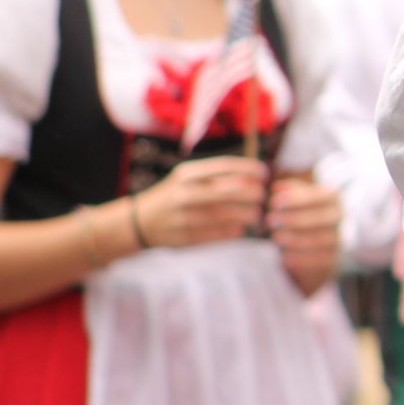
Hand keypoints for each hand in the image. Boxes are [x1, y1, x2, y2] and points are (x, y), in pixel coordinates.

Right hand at [133, 156, 267, 248]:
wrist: (139, 221)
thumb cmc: (174, 195)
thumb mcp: (187, 178)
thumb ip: (216, 176)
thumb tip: (255, 175)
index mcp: (186, 174)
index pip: (224, 166)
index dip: (249, 169)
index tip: (264, 173)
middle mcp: (184, 193)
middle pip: (228, 191)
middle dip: (252, 193)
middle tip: (263, 195)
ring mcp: (182, 217)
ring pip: (225, 215)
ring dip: (246, 215)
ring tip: (256, 214)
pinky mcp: (183, 238)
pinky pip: (216, 234)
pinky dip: (232, 232)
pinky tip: (239, 229)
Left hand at [268, 175, 341, 294]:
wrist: (318, 243)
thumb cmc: (302, 213)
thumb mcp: (297, 199)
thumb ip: (288, 192)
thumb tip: (277, 187)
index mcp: (332, 197)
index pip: (317, 196)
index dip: (295, 199)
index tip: (274, 202)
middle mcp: (339, 216)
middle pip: (319, 218)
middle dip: (293, 219)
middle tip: (270, 220)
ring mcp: (338, 238)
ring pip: (319, 239)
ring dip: (295, 239)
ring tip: (275, 238)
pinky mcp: (333, 258)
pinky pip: (319, 260)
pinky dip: (301, 259)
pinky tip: (284, 258)